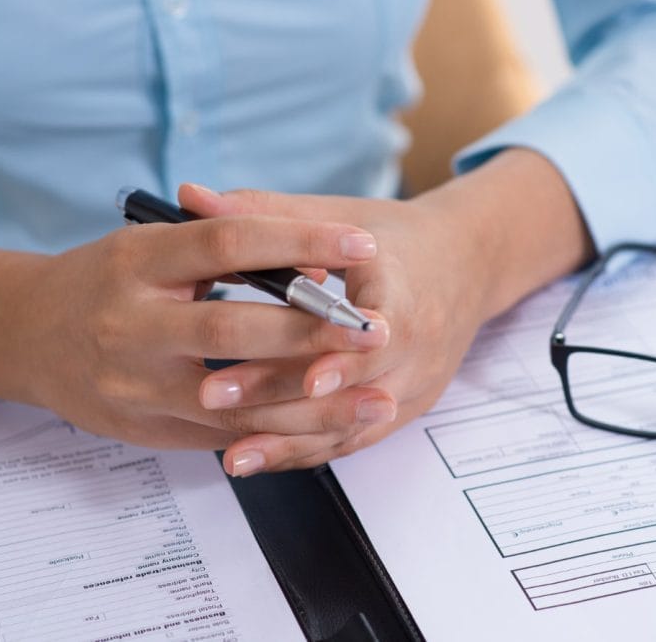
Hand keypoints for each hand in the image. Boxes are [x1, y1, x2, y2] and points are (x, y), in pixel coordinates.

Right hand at [0, 212, 388, 449]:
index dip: (299, 240)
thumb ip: (224, 243)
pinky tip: (331, 431)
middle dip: (312, 333)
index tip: (361, 243)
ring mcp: (135, 386)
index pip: (228, 242)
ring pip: (236, 402)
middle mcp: (131, 324)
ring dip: (314, 405)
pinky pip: (226, 437)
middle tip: (377, 332)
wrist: (27, 336)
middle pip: (233, 329)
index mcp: (139, 260)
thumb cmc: (106, 280)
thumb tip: (313, 249)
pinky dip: (282, 435)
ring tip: (377, 402)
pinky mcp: (146, 429)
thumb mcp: (153, 244)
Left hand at [180, 148, 594, 473]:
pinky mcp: (404, 410)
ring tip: (231, 454)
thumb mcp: (338, 217)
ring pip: (352, 426)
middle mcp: (418, 346)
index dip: (344, 360)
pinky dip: (306, 451)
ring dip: (290, 441)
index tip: (304, 379)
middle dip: (284, 396)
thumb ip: (262, 212)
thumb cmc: (396, 240)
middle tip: (212, 396)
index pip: (380, 332)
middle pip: (355, 387)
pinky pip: (353, 441)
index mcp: (406, 290)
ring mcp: (414, 384)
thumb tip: (189, 197)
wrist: (466, 266)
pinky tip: (258, 458)